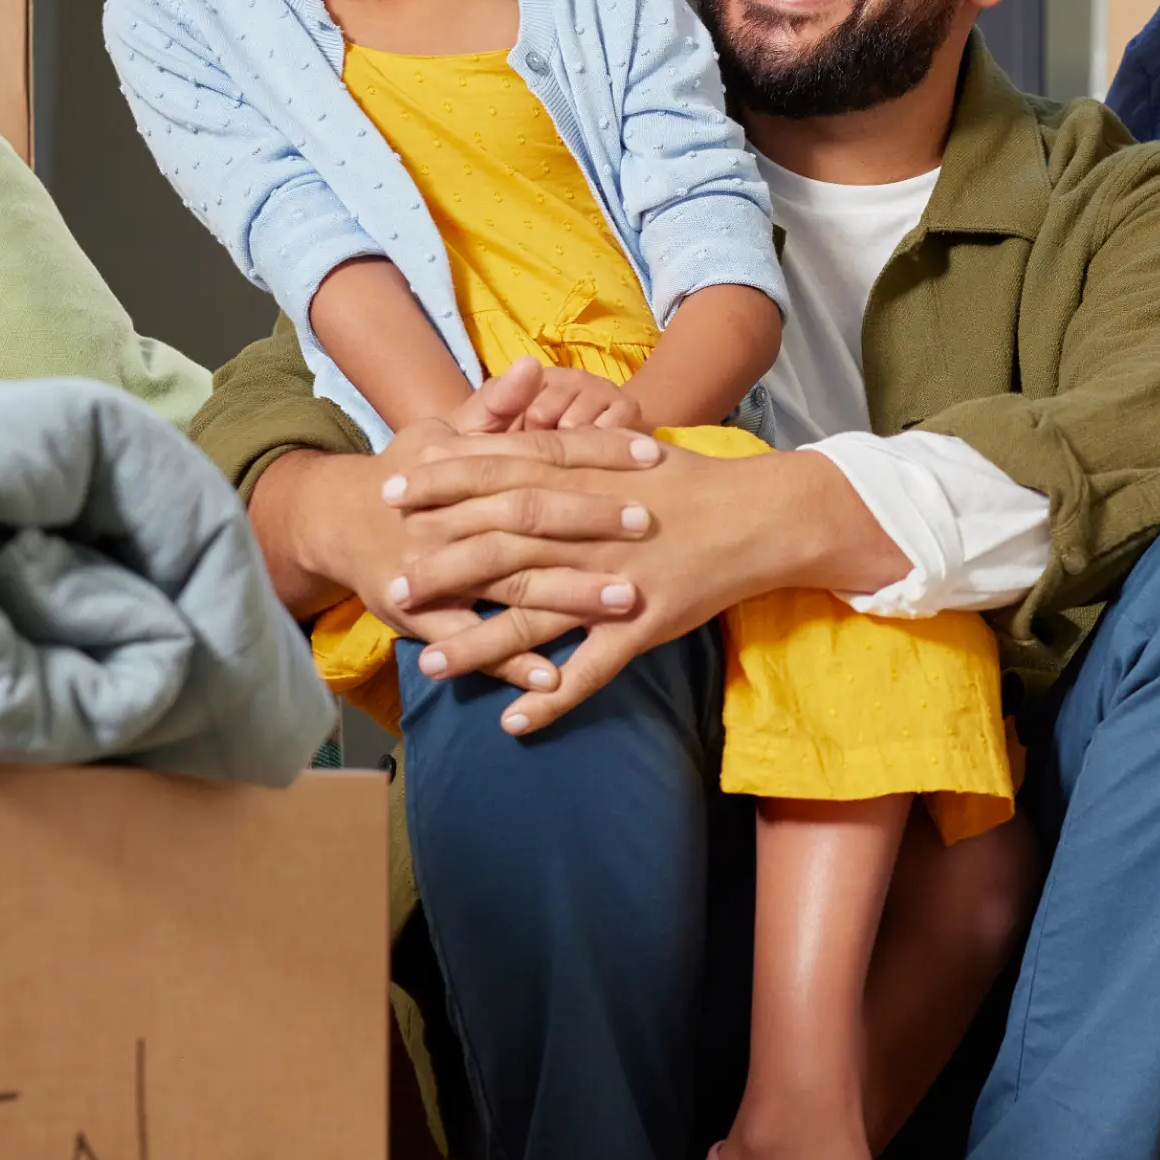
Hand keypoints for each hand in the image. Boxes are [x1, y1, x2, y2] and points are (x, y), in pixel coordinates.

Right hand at [340, 359, 639, 697]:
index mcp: (464, 467)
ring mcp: (437, 569)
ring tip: (626, 601)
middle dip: (591, 518)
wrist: (333, 524)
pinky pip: (473, 642)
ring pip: (510, 582)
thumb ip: (491, 409)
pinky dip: (511, 661)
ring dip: (568, 595)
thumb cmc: (405, 475)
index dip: (597, 452)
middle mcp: (452, 515)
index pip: (541, 453)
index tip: (652, 453)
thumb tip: (531, 367)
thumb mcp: (440, 434)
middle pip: (529, 515)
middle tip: (650, 522)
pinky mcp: (423, 617)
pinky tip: (556, 676)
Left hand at [382, 434, 899, 735]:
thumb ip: (563, 449)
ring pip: (538, 615)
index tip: (395, 492)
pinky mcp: (645, 625)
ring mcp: (619, 580)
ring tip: (428, 666)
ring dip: (481, 644)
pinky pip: (595, 669)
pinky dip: (555, 698)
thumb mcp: (624, 451)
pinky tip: (516, 724)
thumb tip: (507, 435)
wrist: (765, 515)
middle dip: (446, 567)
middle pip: (506, 546)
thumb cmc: (691, 481)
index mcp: (585, 480)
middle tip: (394, 586)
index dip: (444, 484)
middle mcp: (594, 529)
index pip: (501, 476)